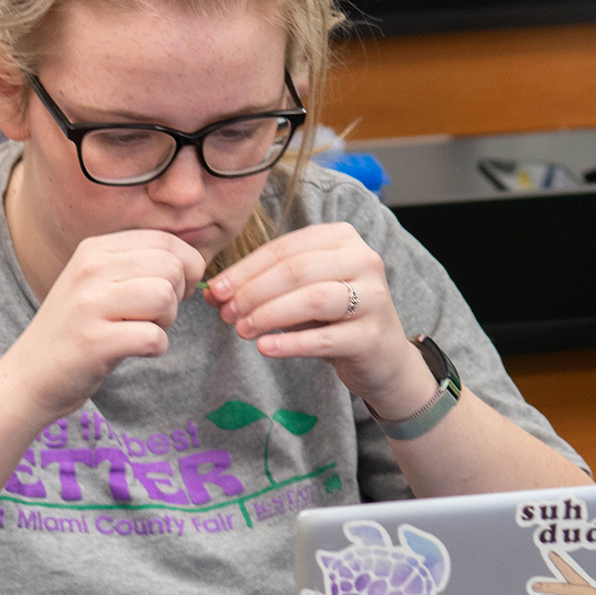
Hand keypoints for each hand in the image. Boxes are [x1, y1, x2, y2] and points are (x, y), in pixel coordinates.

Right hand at [0, 229, 204, 420]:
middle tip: (155, 315)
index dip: (185, 268)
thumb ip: (137, 265)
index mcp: (95, 249)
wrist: (29, 376)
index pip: (164, 240)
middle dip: (177, 295)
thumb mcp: (97, 283)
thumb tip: (193, 264)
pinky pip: (154, 337)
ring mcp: (89, 304)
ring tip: (143, 330)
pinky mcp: (94, 341)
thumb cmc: (75, 331)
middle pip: (171, 267)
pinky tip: (134, 350)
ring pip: (165, 296)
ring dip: (166, 320)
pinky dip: (155, 348)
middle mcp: (90, 269)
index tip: (174, 291)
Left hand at [204, 222, 433, 416]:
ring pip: (312, 299)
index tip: (217, 290)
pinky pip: (325, 337)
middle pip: (296, 270)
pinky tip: (265, 348)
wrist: (381, 357)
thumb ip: (261, 287)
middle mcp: (363, 259)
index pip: (284, 249)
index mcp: (342, 238)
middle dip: (254, 291)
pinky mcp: (372, 335)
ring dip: (269, 314)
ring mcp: (373, 297)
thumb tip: (213, 292)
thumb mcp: (299, 294)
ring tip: (241, 330)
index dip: (246, 269)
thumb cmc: (335, 318)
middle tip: (226, 313)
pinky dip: (291, 343)